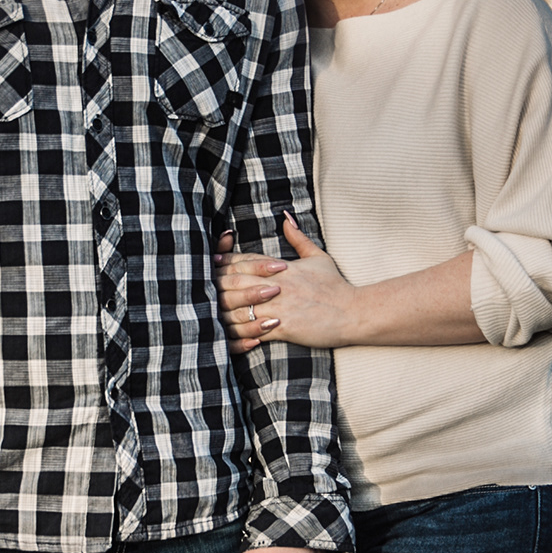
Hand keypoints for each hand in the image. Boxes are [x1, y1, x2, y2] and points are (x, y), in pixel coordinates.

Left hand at [215, 215, 354, 354]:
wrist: (354, 312)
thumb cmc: (336, 286)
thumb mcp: (318, 257)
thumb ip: (298, 238)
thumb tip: (286, 216)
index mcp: (282, 268)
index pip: (246, 261)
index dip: (225, 261)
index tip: (211, 262)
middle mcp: (278, 285)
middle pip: (237, 282)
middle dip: (217, 285)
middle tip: (197, 287)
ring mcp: (280, 306)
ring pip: (242, 307)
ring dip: (223, 310)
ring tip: (205, 313)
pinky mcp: (284, 327)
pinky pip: (255, 330)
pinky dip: (239, 332)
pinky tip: (227, 335)